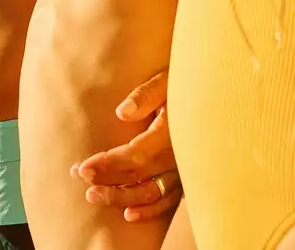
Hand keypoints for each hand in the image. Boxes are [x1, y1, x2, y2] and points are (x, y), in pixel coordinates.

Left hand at [72, 70, 180, 221]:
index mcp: (173, 130)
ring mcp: (185, 168)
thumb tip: (122, 112)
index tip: (83, 167)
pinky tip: (129, 214)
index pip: (136, 154)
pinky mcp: (187, 176)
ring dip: (122, 198)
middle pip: (140, 176)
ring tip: (95, 197)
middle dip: (108, 181)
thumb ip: (146, 95)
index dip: (108, 163)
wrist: (213, 95)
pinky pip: (170, 200)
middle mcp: (180, 154)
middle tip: (82, 181)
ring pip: (152, 192)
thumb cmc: (184, 85)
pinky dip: (150, 210)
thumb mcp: (166, 81)